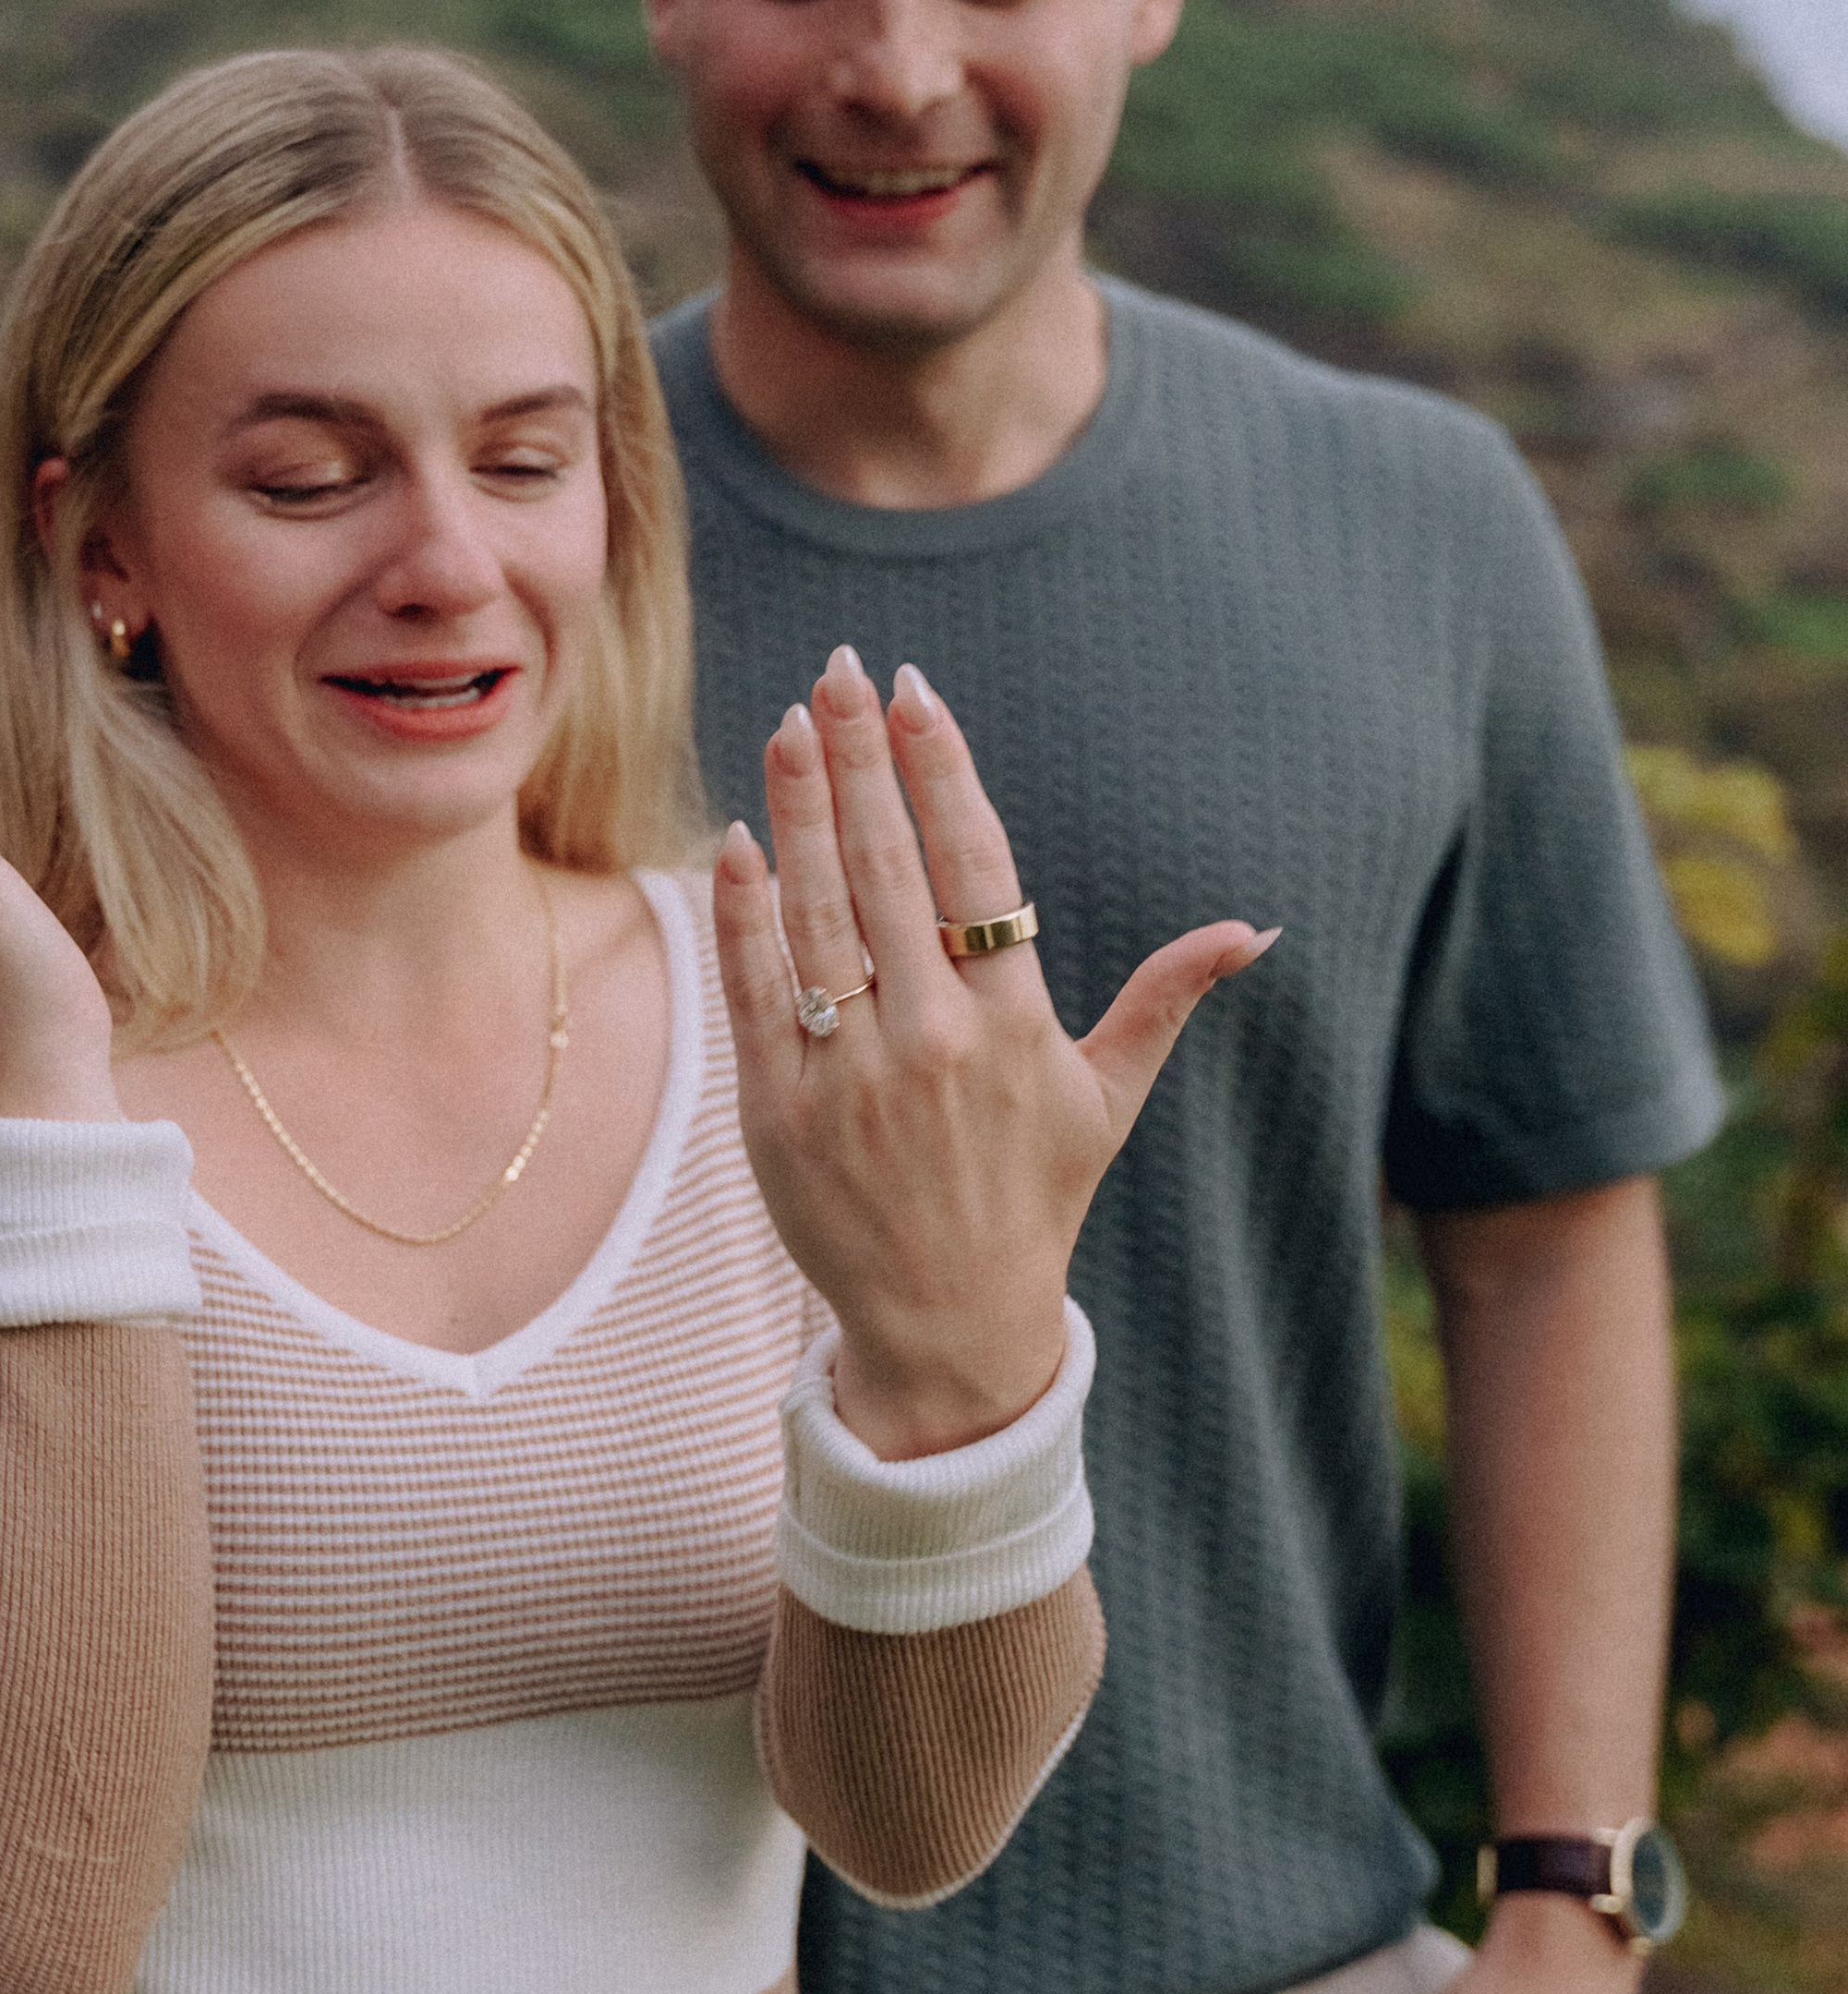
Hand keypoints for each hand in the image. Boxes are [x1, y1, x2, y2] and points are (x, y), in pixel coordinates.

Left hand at [713, 646, 1272, 1458]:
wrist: (947, 1325)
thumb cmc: (1033, 1199)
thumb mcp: (1107, 1100)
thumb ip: (1165, 1000)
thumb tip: (1253, 930)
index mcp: (1014, 1025)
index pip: (975, 866)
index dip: (942, 770)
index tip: (915, 693)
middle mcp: (933, 1040)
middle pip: (890, 867)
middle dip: (860, 757)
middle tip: (840, 668)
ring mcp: (850, 1074)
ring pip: (817, 911)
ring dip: (798, 808)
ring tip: (788, 722)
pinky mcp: (777, 1109)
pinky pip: (757, 987)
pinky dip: (744, 911)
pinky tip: (740, 839)